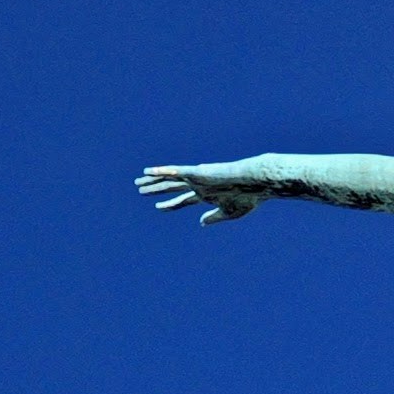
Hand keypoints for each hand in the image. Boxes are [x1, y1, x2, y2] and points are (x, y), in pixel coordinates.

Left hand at [141, 162, 272, 222]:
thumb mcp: (230, 213)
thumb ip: (214, 218)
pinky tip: (148, 171)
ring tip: (138, 182)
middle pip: (172, 188)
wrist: (255, 181)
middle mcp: (199, 185)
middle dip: (156, 189)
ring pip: (169, 180)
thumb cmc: (248, 198)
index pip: (183, 200)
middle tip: (140, 190)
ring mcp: (197, 178)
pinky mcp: (197, 172)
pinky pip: (174, 171)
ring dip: (153, 182)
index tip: (158, 207)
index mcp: (207, 195)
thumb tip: (200, 222)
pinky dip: (161, 171)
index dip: (170, 205)